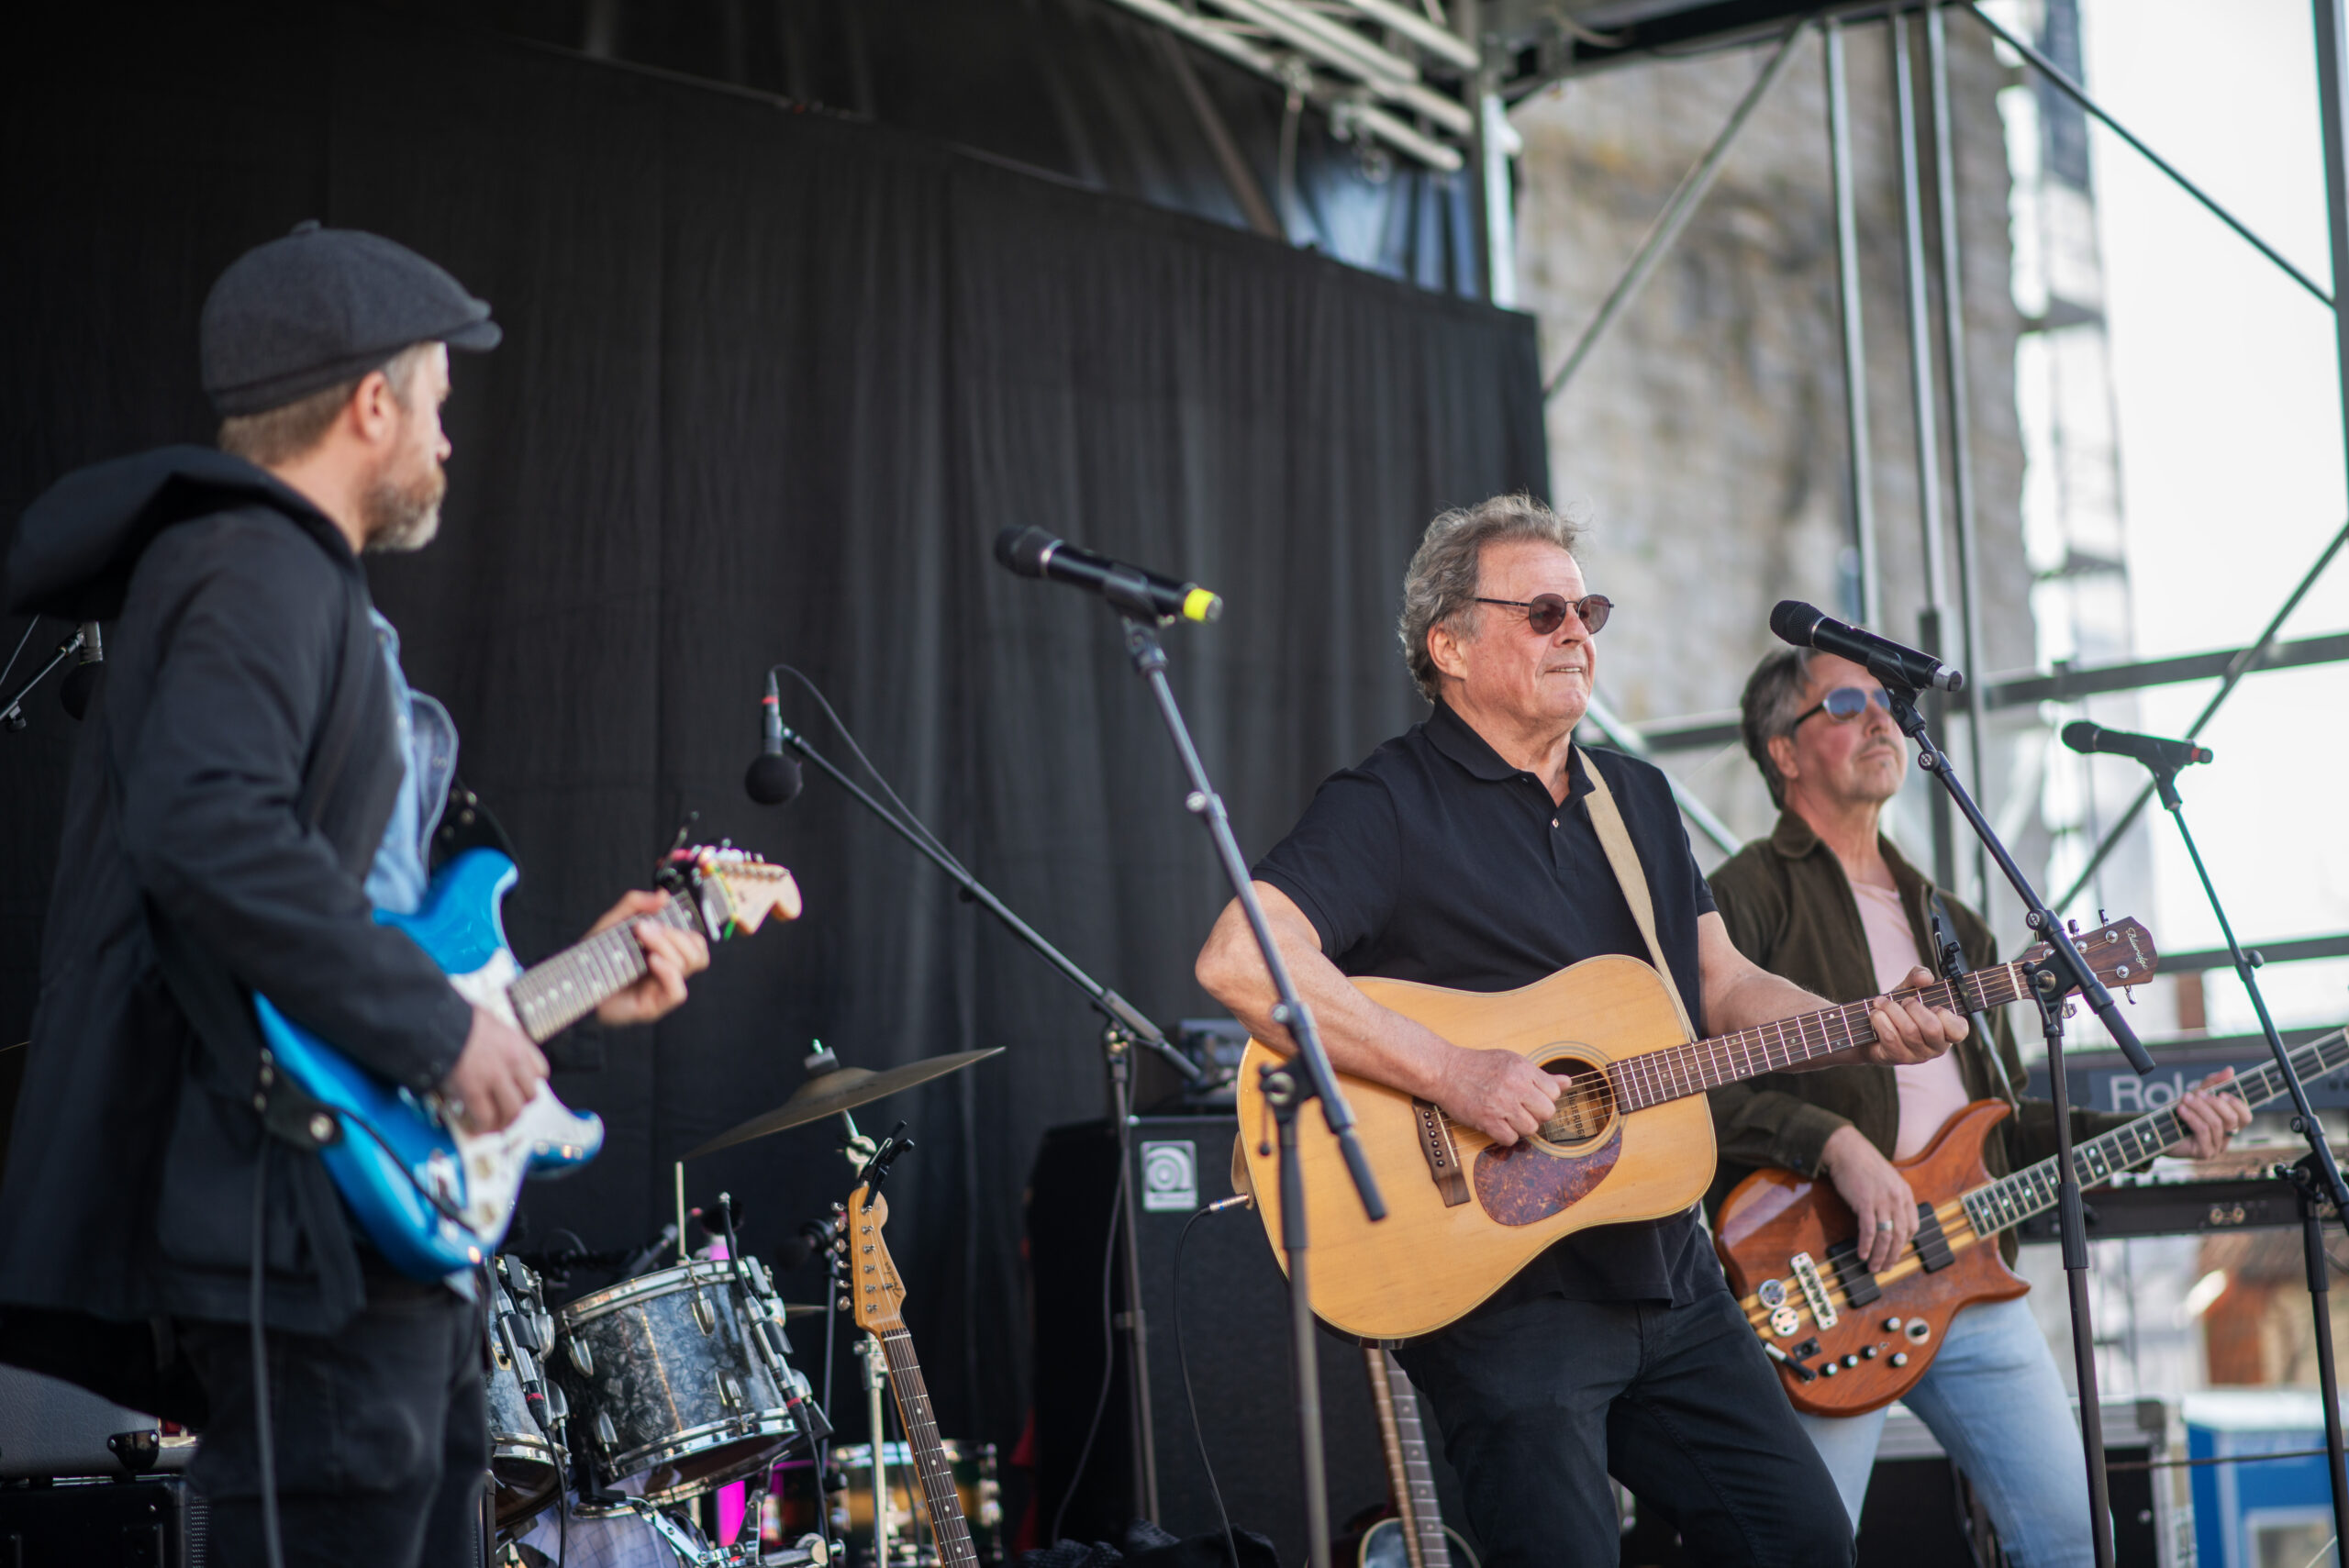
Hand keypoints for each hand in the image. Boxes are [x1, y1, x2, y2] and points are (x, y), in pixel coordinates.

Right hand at [443, 1005, 548, 1133]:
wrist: (435, 1019)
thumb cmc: (454, 1018)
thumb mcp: (487, 1022)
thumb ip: (495, 1040)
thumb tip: (487, 1051)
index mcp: (516, 1043)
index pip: (539, 1072)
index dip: (528, 1084)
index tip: (519, 1090)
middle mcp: (512, 1061)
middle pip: (529, 1096)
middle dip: (517, 1107)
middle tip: (505, 1112)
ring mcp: (495, 1077)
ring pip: (512, 1111)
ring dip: (502, 1121)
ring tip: (491, 1125)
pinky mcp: (473, 1090)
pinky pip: (485, 1118)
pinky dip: (481, 1126)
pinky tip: (474, 1126)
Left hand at [591, 890, 711, 1025]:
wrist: (575, 984)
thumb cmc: (594, 958)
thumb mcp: (612, 923)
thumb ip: (635, 904)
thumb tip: (663, 896)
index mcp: (664, 951)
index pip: (694, 940)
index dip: (682, 927)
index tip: (654, 918)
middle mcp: (668, 969)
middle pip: (697, 951)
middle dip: (674, 934)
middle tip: (645, 929)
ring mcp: (662, 987)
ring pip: (690, 965)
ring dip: (669, 947)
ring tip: (644, 942)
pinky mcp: (654, 1005)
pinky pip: (678, 991)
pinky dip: (669, 972)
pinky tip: (652, 961)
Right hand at [1438, 1047, 1563, 1146]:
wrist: (1446, 1070)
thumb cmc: (1480, 1066)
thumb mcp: (1512, 1062)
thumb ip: (1540, 1075)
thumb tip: (1568, 1083)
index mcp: (1523, 1069)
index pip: (1554, 1093)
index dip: (1545, 1098)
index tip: (1531, 1098)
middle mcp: (1515, 1085)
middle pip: (1547, 1113)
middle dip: (1537, 1115)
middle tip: (1522, 1111)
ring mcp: (1501, 1104)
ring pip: (1531, 1128)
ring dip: (1521, 1127)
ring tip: (1508, 1118)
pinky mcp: (1486, 1120)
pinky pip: (1510, 1139)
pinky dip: (1506, 1136)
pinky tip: (1498, 1125)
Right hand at [1822, 1124, 1916, 1273]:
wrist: (1846, 1149)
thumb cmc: (1863, 1164)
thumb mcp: (1887, 1180)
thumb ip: (1892, 1199)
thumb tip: (1889, 1221)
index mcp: (1905, 1194)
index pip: (1913, 1226)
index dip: (1904, 1243)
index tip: (1896, 1252)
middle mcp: (1897, 1198)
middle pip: (1900, 1235)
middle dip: (1894, 1256)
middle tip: (1886, 1268)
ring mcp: (1882, 1200)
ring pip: (1886, 1236)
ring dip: (1880, 1256)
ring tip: (1873, 1267)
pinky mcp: (1865, 1202)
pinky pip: (1869, 1230)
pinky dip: (1866, 1245)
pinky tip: (1862, 1254)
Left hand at [1861, 965, 1968, 1065]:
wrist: (1871, 1028)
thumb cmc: (1900, 1008)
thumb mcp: (1911, 989)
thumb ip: (1919, 977)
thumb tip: (1925, 978)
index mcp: (1948, 1031)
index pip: (1959, 1031)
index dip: (1945, 1015)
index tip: (1933, 1005)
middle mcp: (1936, 1047)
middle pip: (1932, 1028)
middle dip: (1914, 1007)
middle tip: (1904, 1001)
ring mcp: (1917, 1056)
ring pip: (1909, 1031)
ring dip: (1892, 1010)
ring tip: (1882, 1002)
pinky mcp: (1897, 1058)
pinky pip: (1891, 1038)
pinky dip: (1880, 1020)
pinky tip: (1876, 1014)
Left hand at [2164, 1068, 2250, 1158]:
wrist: (2158, 1131)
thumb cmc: (2181, 1112)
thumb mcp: (2197, 1095)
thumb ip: (2213, 1083)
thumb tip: (2230, 1070)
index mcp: (2229, 1125)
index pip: (2245, 1117)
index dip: (2237, 1104)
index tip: (2222, 1093)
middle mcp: (2226, 1138)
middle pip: (2232, 1120)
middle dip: (2214, 1104)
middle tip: (2198, 1093)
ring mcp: (2216, 1147)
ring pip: (2215, 1124)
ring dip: (2199, 1108)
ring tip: (2185, 1098)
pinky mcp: (2204, 1153)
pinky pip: (2203, 1131)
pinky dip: (2192, 1117)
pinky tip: (2181, 1109)